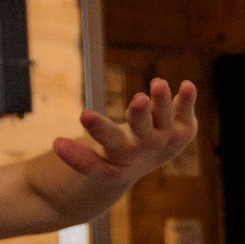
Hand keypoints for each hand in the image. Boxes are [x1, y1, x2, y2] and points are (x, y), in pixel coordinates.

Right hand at [51, 78, 198, 198]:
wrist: (150, 160)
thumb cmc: (117, 156)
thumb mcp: (98, 160)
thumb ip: (79, 156)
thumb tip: (57, 144)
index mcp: (116, 160)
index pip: (99, 157)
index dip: (81, 154)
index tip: (70, 130)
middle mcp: (142, 151)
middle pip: (136, 135)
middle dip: (137, 116)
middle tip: (136, 100)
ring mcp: (165, 141)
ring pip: (162, 121)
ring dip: (161, 102)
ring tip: (158, 83)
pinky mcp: (183, 131)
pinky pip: (185, 114)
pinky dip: (187, 101)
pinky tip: (187, 85)